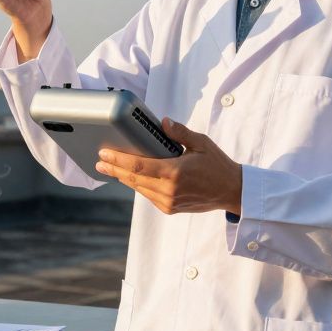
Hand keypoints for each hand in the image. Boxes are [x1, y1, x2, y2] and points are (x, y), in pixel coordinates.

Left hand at [94, 118, 242, 215]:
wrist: (232, 192)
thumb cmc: (218, 165)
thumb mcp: (202, 143)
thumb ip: (180, 132)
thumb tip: (164, 122)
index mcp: (175, 173)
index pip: (138, 167)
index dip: (118, 160)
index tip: (104, 154)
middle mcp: (169, 190)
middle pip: (133, 179)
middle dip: (115, 169)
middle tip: (100, 161)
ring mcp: (169, 202)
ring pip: (139, 189)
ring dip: (124, 178)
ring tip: (111, 168)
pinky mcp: (170, 208)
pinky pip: (148, 195)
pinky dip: (138, 185)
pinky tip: (130, 178)